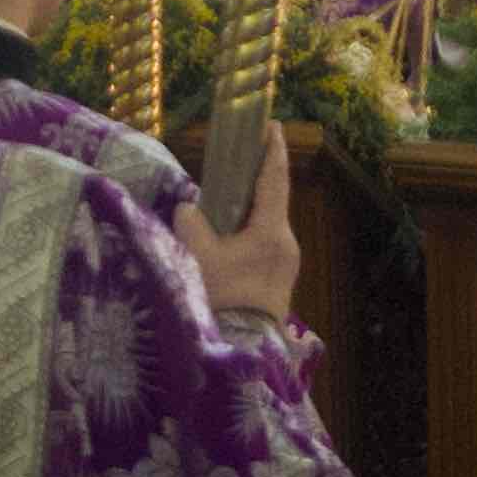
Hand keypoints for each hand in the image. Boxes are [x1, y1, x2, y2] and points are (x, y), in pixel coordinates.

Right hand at [178, 141, 303, 323]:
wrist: (243, 351)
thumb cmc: (221, 301)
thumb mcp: (196, 257)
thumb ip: (190, 222)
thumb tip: (190, 208)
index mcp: (271, 232)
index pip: (274, 180)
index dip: (272, 149)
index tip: (272, 125)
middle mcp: (286, 243)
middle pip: (271, 201)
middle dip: (255, 178)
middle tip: (239, 157)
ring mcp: (286, 264)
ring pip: (266, 224)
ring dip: (247, 209)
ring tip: (225, 197)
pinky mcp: (279, 281)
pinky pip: (264, 243)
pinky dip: (247, 231)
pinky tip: (228, 235)